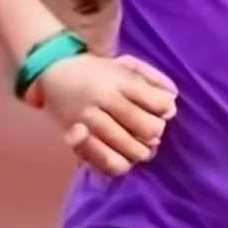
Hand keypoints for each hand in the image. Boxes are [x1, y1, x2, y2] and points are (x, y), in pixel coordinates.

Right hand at [37, 52, 177, 176]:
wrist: (55, 70)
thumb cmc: (98, 69)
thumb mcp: (125, 64)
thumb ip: (151, 77)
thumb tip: (173, 96)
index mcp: (118, 80)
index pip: (150, 99)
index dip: (165, 108)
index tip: (168, 111)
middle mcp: (103, 99)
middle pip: (139, 123)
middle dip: (154, 131)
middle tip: (156, 132)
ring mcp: (88, 119)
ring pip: (122, 143)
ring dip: (140, 150)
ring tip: (145, 148)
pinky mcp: (74, 136)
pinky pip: (99, 158)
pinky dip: (117, 164)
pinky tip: (126, 161)